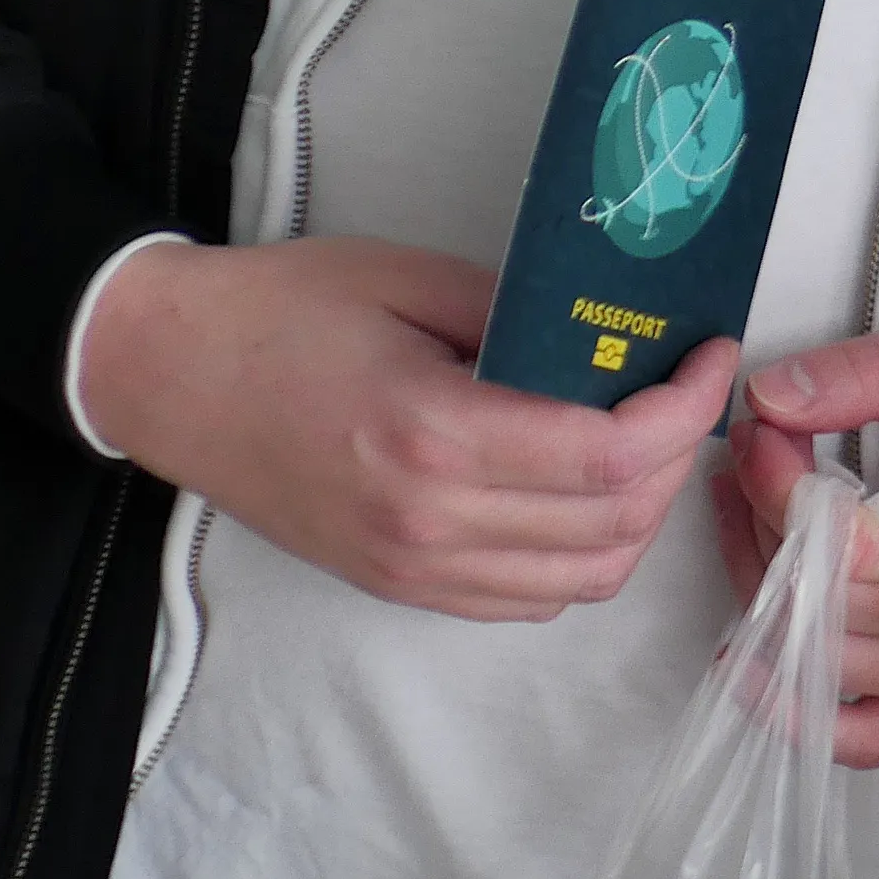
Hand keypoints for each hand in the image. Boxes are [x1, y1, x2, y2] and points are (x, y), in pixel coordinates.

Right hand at [76, 236, 735, 622]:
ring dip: (639, 516)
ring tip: (650, 439)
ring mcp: (412, 568)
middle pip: (613, 526)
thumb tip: (613, 340)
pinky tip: (586, 490)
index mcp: (435, 436)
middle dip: (680, 459)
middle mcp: (429, 523)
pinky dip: (581, 555)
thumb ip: (524, 315)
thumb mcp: (412, 280)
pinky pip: (526, 599)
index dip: (685, 410)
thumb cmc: (278, 312)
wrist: (166, 375)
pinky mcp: (397, 585)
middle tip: (687, 390)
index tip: (711, 355)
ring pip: (581, 579)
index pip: (609, 457)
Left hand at [728, 322, 878, 764]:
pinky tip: (754, 668)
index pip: (842, 543)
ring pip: (822, 661)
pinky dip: (801, 711)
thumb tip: (770, 397)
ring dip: (766, 588)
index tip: (763, 428)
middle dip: (762, 521)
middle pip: (823, 602)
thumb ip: (872, 372)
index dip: (776, 485)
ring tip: (758, 514)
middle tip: (757, 454)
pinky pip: (870, 740)